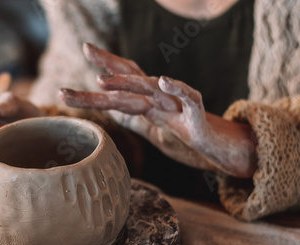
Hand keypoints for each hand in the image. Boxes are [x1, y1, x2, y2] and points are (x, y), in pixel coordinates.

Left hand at [59, 43, 256, 177]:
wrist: (214, 142)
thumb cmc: (183, 128)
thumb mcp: (153, 123)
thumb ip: (133, 116)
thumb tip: (112, 110)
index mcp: (148, 96)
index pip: (124, 76)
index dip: (106, 63)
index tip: (85, 48)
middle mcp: (160, 93)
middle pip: (131, 77)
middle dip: (107, 65)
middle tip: (85, 49)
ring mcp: (177, 101)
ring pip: (151, 87)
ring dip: (126, 83)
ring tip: (101, 81)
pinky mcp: (195, 112)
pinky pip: (188, 96)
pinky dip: (177, 88)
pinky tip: (164, 80)